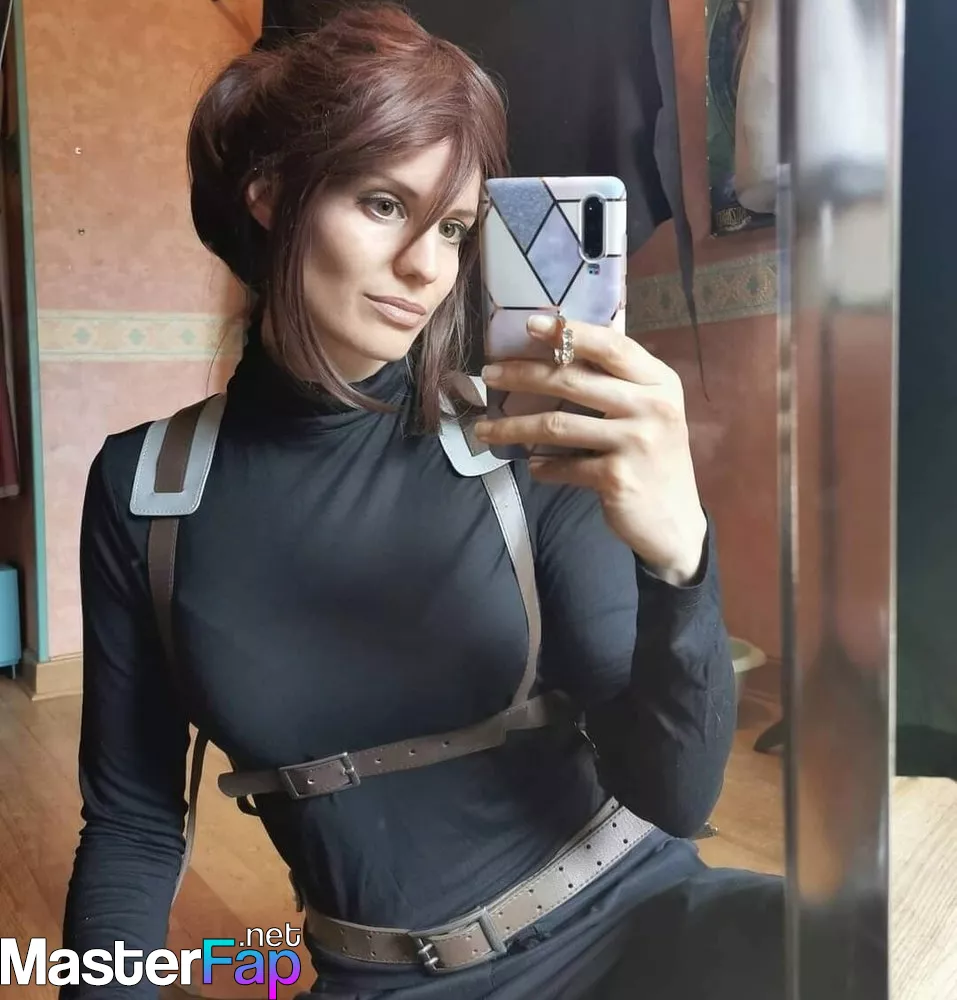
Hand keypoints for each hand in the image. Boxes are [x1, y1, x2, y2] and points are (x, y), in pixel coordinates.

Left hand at [474, 314, 707, 585]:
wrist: (674, 523)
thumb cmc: (653, 460)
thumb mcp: (650, 413)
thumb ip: (616, 385)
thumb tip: (553, 354)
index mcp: (659, 382)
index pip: (611, 346)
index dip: (570, 332)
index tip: (530, 324)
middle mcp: (653, 406)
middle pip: (574, 381)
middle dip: (523, 375)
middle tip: (488, 374)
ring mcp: (636, 442)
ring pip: (558, 425)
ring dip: (514, 427)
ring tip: (484, 428)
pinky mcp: (617, 477)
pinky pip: (565, 466)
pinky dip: (543, 468)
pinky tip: (533, 468)